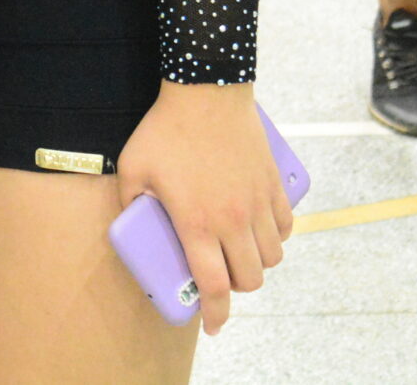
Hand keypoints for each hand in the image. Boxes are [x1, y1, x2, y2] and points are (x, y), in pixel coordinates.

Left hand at [116, 83, 292, 336]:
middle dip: (235, 289)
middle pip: (249, 279)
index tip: (211, 326)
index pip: (214, 286)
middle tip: (220, 278)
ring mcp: (258, 203)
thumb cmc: (165, 129)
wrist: (207, 90)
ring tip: (238, 253)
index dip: (215, 314)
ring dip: (257, 264)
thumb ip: (130, 202)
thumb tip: (132, 223)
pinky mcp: (274, 185)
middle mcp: (233, 221)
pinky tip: (261, 231)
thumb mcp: (133, 168)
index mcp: (197, 224)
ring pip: (272, 257)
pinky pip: (287, 227)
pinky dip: (277, 237)